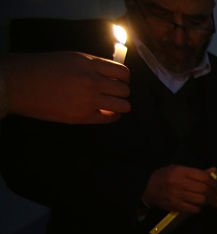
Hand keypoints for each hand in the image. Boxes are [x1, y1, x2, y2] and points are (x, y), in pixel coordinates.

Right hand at [1, 52, 129, 123]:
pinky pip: (110, 118)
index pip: (122, 72)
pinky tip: (105, 112)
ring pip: (123, 106)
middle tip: (113, 93)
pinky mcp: (82, 116)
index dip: (124, 78)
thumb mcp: (70, 59)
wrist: (19, 83)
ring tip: (110, 103)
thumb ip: (92, 65)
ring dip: (120, 105)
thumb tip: (111, 74)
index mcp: (88, 63)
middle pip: (124, 90)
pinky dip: (112, 115)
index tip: (120, 80)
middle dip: (121, 91)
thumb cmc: (41, 68)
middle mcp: (92, 81)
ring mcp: (88, 100)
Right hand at [142, 165, 215, 213]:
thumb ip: (196, 171)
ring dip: (204, 200)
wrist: (147, 188)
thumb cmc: (165, 177)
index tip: (213, 184)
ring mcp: (176, 194)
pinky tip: (195, 205)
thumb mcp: (178, 169)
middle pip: (204, 189)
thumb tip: (214, 171)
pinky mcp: (174, 205)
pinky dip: (197, 208)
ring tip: (202, 199)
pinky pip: (193, 209)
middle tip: (210, 193)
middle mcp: (178, 182)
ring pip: (200, 199)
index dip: (212, 181)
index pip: (203, 177)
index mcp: (180, 171)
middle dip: (210, 192)